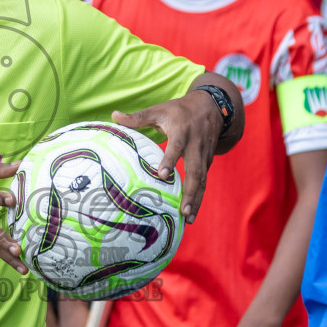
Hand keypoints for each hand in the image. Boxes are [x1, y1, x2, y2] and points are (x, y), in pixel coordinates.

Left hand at [112, 89, 221, 223]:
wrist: (212, 106)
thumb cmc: (179, 110)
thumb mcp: (159, 110)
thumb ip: (137, 117)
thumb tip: (113, 116)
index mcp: (182, 131)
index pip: (176, 147)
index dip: (170, 160)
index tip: (161, 175)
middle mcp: (196, 145)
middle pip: (196, 171)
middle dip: (190, 192)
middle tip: (182, 210)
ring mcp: (204, 155)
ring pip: (203, 180)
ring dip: (196, 200)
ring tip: (188, 219)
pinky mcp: (208, 162)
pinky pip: (204, 181)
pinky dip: (199, 197)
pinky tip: (191, 213)